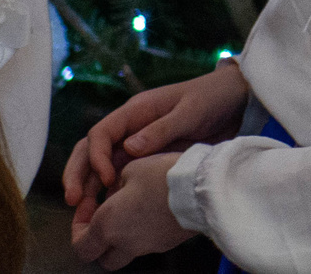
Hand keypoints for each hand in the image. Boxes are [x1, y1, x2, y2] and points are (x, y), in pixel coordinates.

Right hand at [65, 61, 251, 222]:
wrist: (236, 100)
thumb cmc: (213, 98)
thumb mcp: (191, 111)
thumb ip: (162, 129)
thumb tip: (128, 148)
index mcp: (136, 111)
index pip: (101, 134)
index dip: (96, 157)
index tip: (106, 180)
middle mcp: (130, 128)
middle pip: (91, 150)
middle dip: (78, 174)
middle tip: (74, 202)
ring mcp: (137, 143)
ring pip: (102, 165)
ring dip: (90, 186)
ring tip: (85, 213)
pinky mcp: (148, 157)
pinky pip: (122, 174)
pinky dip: (111, 191)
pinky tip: (109, 210)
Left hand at [69, 152, 193, 266]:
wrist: (202, 189)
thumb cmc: (164, 176)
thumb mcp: (132, 168)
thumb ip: (117, 184)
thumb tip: (117, 192)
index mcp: (107, 225)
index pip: (80, 245)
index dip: (78, 228)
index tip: (88, 207)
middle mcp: (124, 243)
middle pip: (102, 258)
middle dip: (99, 242)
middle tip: (106, 220)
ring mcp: (148, 247)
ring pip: (125, 252)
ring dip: (123, 237)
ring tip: (134, 211)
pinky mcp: (167, 244)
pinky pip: (148, 243)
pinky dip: (145, 232)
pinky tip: (155, 209)